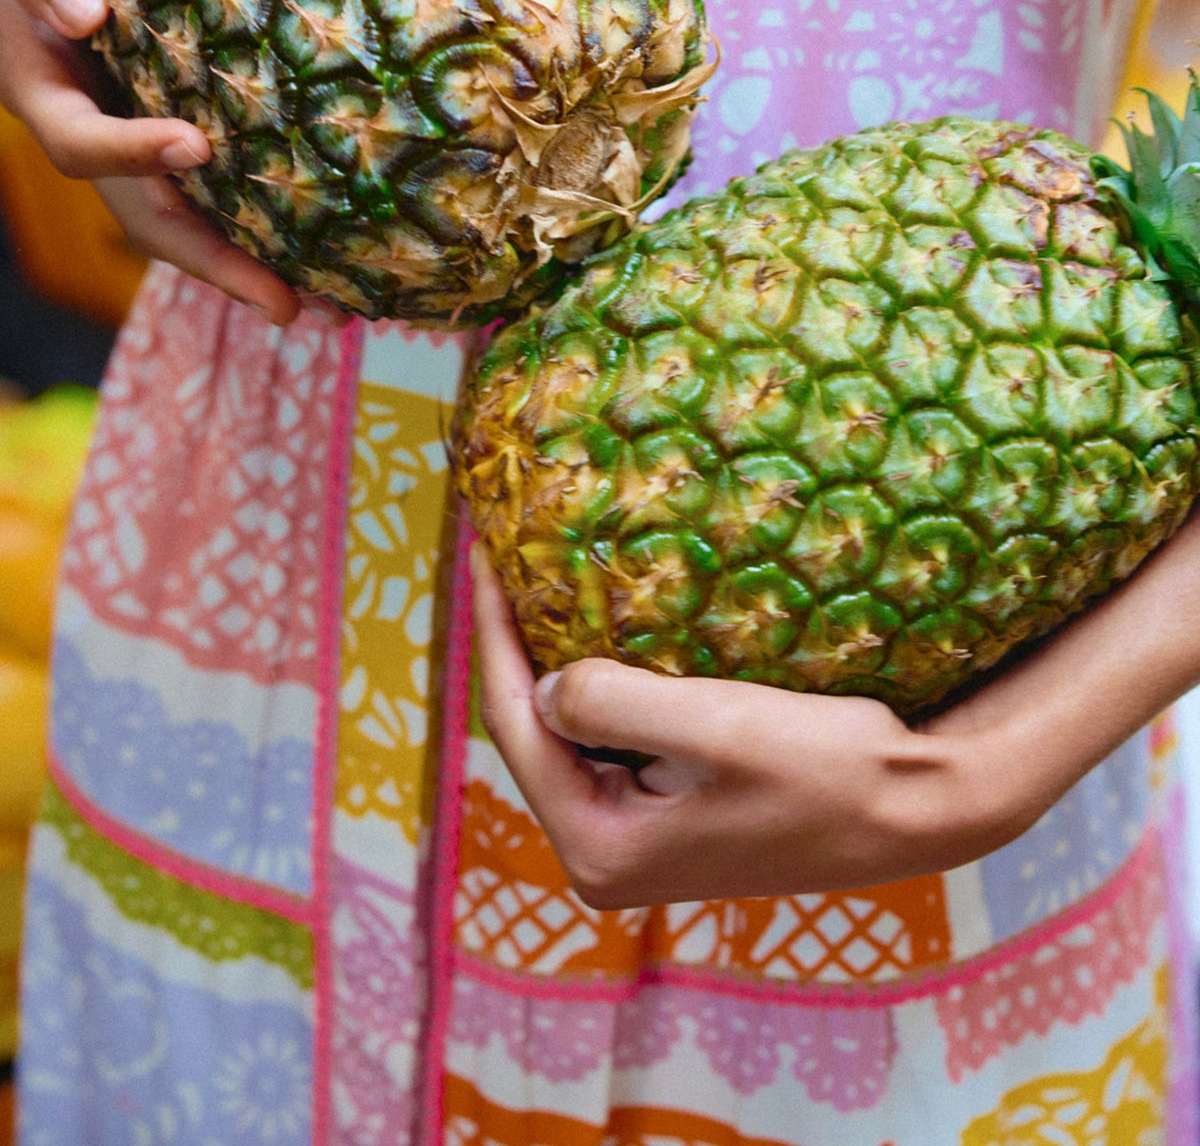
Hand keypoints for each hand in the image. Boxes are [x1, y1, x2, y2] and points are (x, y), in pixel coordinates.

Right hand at [0, 0, 299, 323]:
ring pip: (188, 217)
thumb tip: (87, 12)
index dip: (132, 152)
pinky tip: (329, 250)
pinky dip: (263, 223)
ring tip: (332, 307)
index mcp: (44, 92)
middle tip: (289, 306)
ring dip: (253, 265)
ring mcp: (133, 137)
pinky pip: (215, 188)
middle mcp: (92, 130)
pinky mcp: (172, 127)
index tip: (194, 146)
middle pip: (149, 216)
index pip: (82, 142)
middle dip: (215, 263)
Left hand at [471, 547, 1029, 908]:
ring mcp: (642, 841)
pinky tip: (609, 627)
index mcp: (599, 848)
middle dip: (521, 645)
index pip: (518, 726)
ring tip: (543, 580)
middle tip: (507, 556)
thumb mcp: (713, 727)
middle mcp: (607, 856)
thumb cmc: (826, 768)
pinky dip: (609, 683)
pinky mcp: (676, 817)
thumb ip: (612, 705)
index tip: (484, 551)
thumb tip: (546, 684)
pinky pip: (618, 740)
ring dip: (563, 660)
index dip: (495, 634)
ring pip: (576, 734)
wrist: (922, 806)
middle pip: (537, 733)